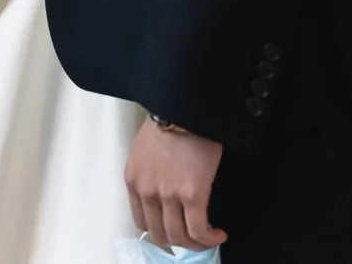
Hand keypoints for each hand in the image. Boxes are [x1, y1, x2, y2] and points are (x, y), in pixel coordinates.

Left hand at [125, 119, 226, 249]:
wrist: (184, 108)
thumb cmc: (169, 122)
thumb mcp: (145, 151)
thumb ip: (150, 175)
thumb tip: (165, 194)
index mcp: (133, 180)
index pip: (142, 221)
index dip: (160, 231)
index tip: (175, 230)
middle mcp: (146, 191)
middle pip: (160, 234)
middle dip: (179, 241)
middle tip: (194, 238)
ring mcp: (168, 195)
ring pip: (180, 237)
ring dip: (196, 244)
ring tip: (209, 238)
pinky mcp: (192, 195)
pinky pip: (199, 230)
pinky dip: (209, 238)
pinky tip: (218, 233)